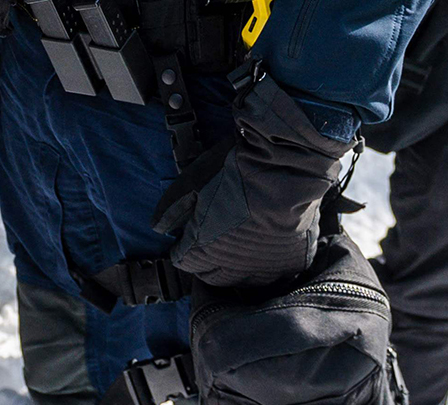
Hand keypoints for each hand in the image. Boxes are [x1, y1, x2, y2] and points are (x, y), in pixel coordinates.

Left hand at [153, 75, 352, 288]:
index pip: (184, 262)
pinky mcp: (290, 263)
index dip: (182, 249)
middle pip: (210, 277)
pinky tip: (262, 250)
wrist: (287, 166)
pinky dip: (264, 266)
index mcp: (203, 248)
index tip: (185, 238)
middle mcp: (232, 267)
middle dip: (204, 262)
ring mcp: (264, 268)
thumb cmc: (236, 171)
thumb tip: (157, 228)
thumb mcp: (192, 181)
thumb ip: (171, 208)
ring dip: (233, 268)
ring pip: (241, 281)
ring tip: (234, 248)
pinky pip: (272, 274)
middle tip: (208, 242)